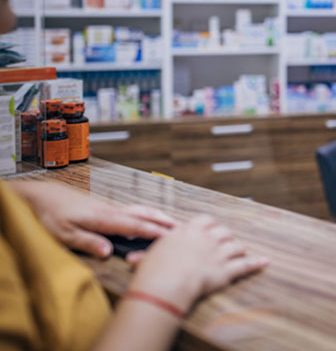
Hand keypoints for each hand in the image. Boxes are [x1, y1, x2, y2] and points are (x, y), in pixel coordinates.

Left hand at [10, 180, 176, 257]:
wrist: (40, 196)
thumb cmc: (49, 215)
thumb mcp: (63, 235)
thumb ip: (87, 242)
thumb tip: (109, 252)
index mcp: (102, 218)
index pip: (134, 226)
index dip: (154, 232)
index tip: (171, 236)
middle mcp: (110, 211)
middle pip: (143, 214)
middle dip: (163, 220)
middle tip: (182, 227)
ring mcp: (108, 208)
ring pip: (139, 210)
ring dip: (157, 216)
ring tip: (172, 222)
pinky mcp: (104, 208)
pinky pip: (132, 211)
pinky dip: (146, 214)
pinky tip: (149, 219)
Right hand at [127, 215, 267, 312]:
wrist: (166, 283)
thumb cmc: (154, 270)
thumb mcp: (148, 256)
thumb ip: (145, 254)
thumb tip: (132, 258)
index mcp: (189, 231)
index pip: (206, 221)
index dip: (211, 225)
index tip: (211, 229)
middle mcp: (206, 239)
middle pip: (224, 232)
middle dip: (226, 237)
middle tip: (226, 242)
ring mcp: (218, 254)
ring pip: (236, 246)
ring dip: (238, 250)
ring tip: (240, 252)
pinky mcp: (226, 271)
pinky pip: (245, 265)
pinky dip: (256, 263)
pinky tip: (264, 262)